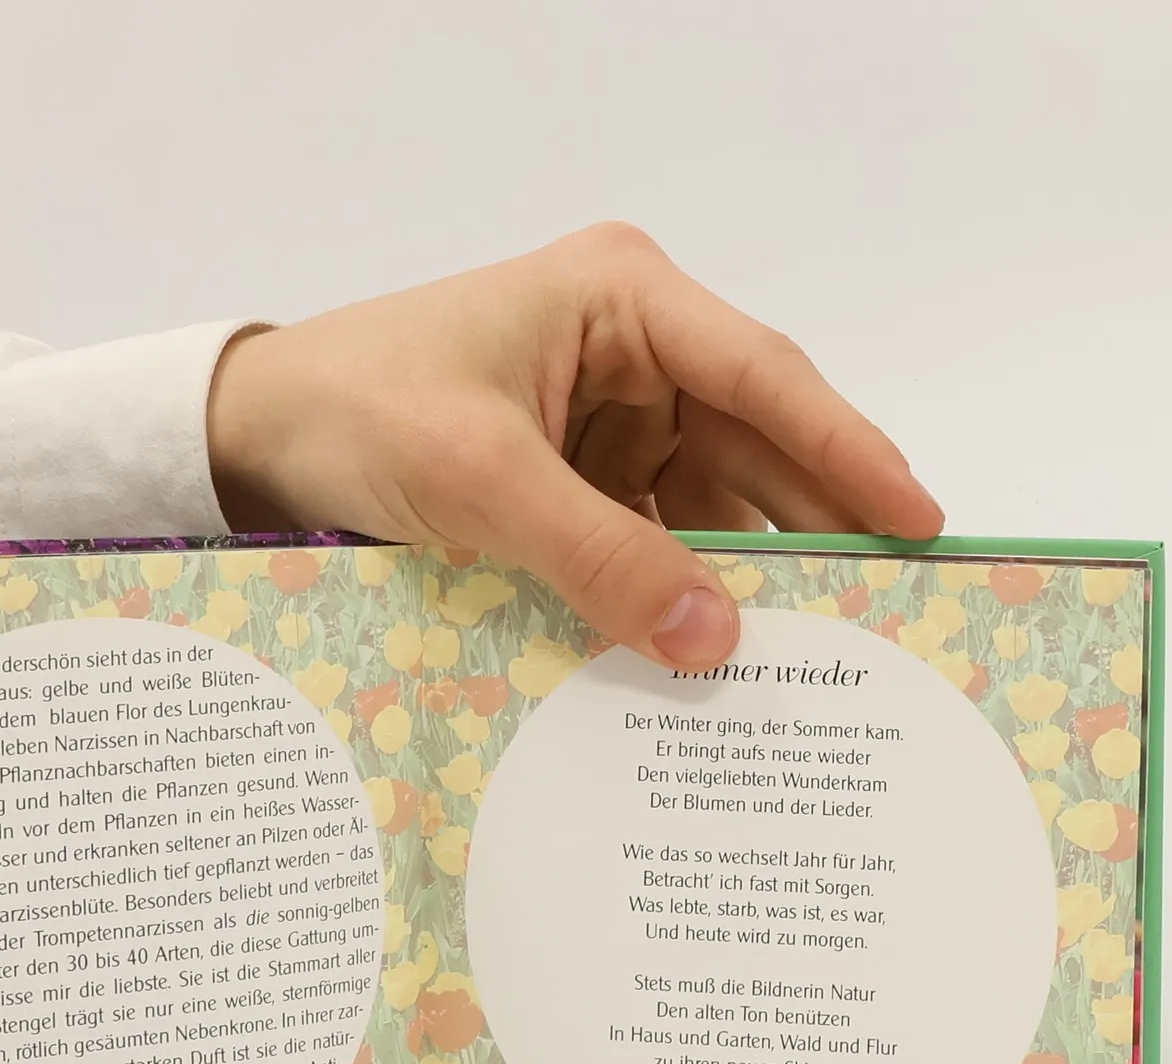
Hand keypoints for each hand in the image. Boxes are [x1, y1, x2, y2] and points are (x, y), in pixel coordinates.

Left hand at [207, 222, 943, 671]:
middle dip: (807, 527)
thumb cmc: (356, 412)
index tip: (918, 521)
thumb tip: (715, 642)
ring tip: (802, 653)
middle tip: (883, 612)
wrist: (254, 439)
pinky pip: (647, 535)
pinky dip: (672, 589)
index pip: (765, 379)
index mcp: (621, 301)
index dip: (848, 453)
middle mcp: (628, 349)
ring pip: (704, 501)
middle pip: (750, 445)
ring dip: (739, 573)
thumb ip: (602, 558)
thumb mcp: (483, 480)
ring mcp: (602, 416)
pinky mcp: (572, 476)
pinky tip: (702, 650)